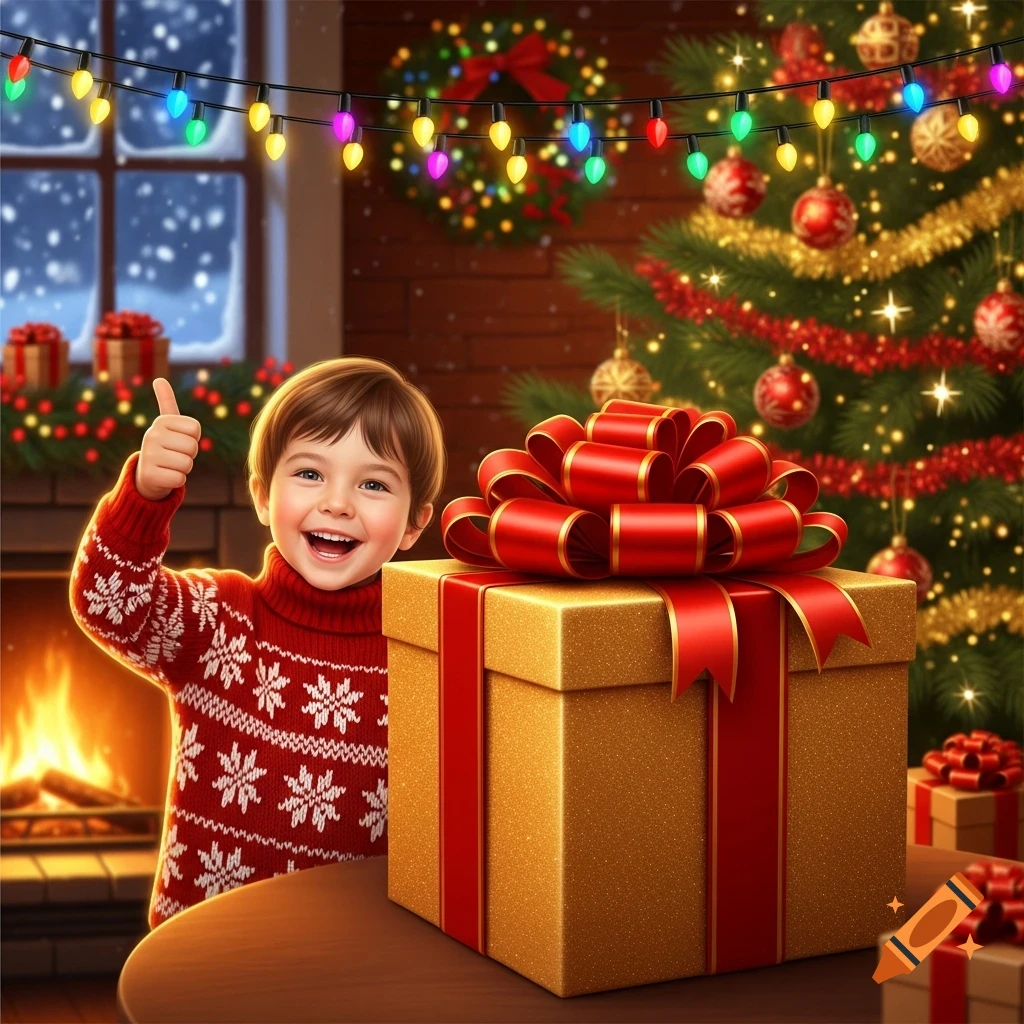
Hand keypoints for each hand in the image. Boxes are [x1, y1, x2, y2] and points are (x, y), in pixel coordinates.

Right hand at [135, 378, 201, 500]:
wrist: (147, 474)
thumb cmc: (165, 446)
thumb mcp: (167, 425)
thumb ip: (166, 402)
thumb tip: (159, 379)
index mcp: (161, 421)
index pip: (195, 429)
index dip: (193, 438)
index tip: (179, 440)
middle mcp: (151, 435)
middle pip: (193, 447)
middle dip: (189, 455)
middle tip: (175, 455)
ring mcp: (148, 455)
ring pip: (187, 464)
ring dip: (183, 468)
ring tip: (170, 465)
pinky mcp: (149, 475)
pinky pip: (179, 479)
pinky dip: (177, 481)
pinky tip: (165, 477)